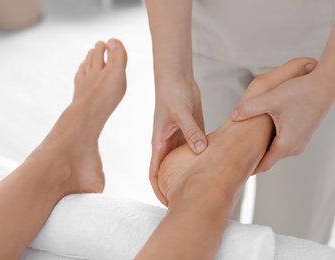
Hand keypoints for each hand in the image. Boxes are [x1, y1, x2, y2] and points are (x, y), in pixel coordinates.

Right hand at [150, 79, 206, 205]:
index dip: (158, 189)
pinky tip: (215, 165)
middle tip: (189, 200)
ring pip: (185, 162)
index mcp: (159, 142)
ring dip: (191, 173)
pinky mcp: (193, 132)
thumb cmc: (170, 92)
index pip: (154, 172)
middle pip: (170, 171)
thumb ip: (190, 131)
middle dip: (176, 186)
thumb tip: (200, 150)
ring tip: (204, 186)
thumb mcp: (180, 112)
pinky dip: (204, 158)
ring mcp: (181, 139)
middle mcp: (169, 144)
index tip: (167, 203)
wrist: (177, 78)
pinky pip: (198, 149)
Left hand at [230, 57, 333, 172]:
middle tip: (234, 159)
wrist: (325, 84)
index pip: (264, 165)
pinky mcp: (301, 134)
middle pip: (269, 159)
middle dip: (253, 159)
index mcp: (287, 143)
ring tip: (243, 147)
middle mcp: (295, 146)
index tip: (235, 173)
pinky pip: (282, 143)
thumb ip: (250, 108)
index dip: (249, 169)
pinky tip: (259, 135)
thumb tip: (233, 115)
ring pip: (275, 151)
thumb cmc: (302, 91)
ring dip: (262, 150)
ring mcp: (300, 141)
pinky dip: (270, 143)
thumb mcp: (271, 99)